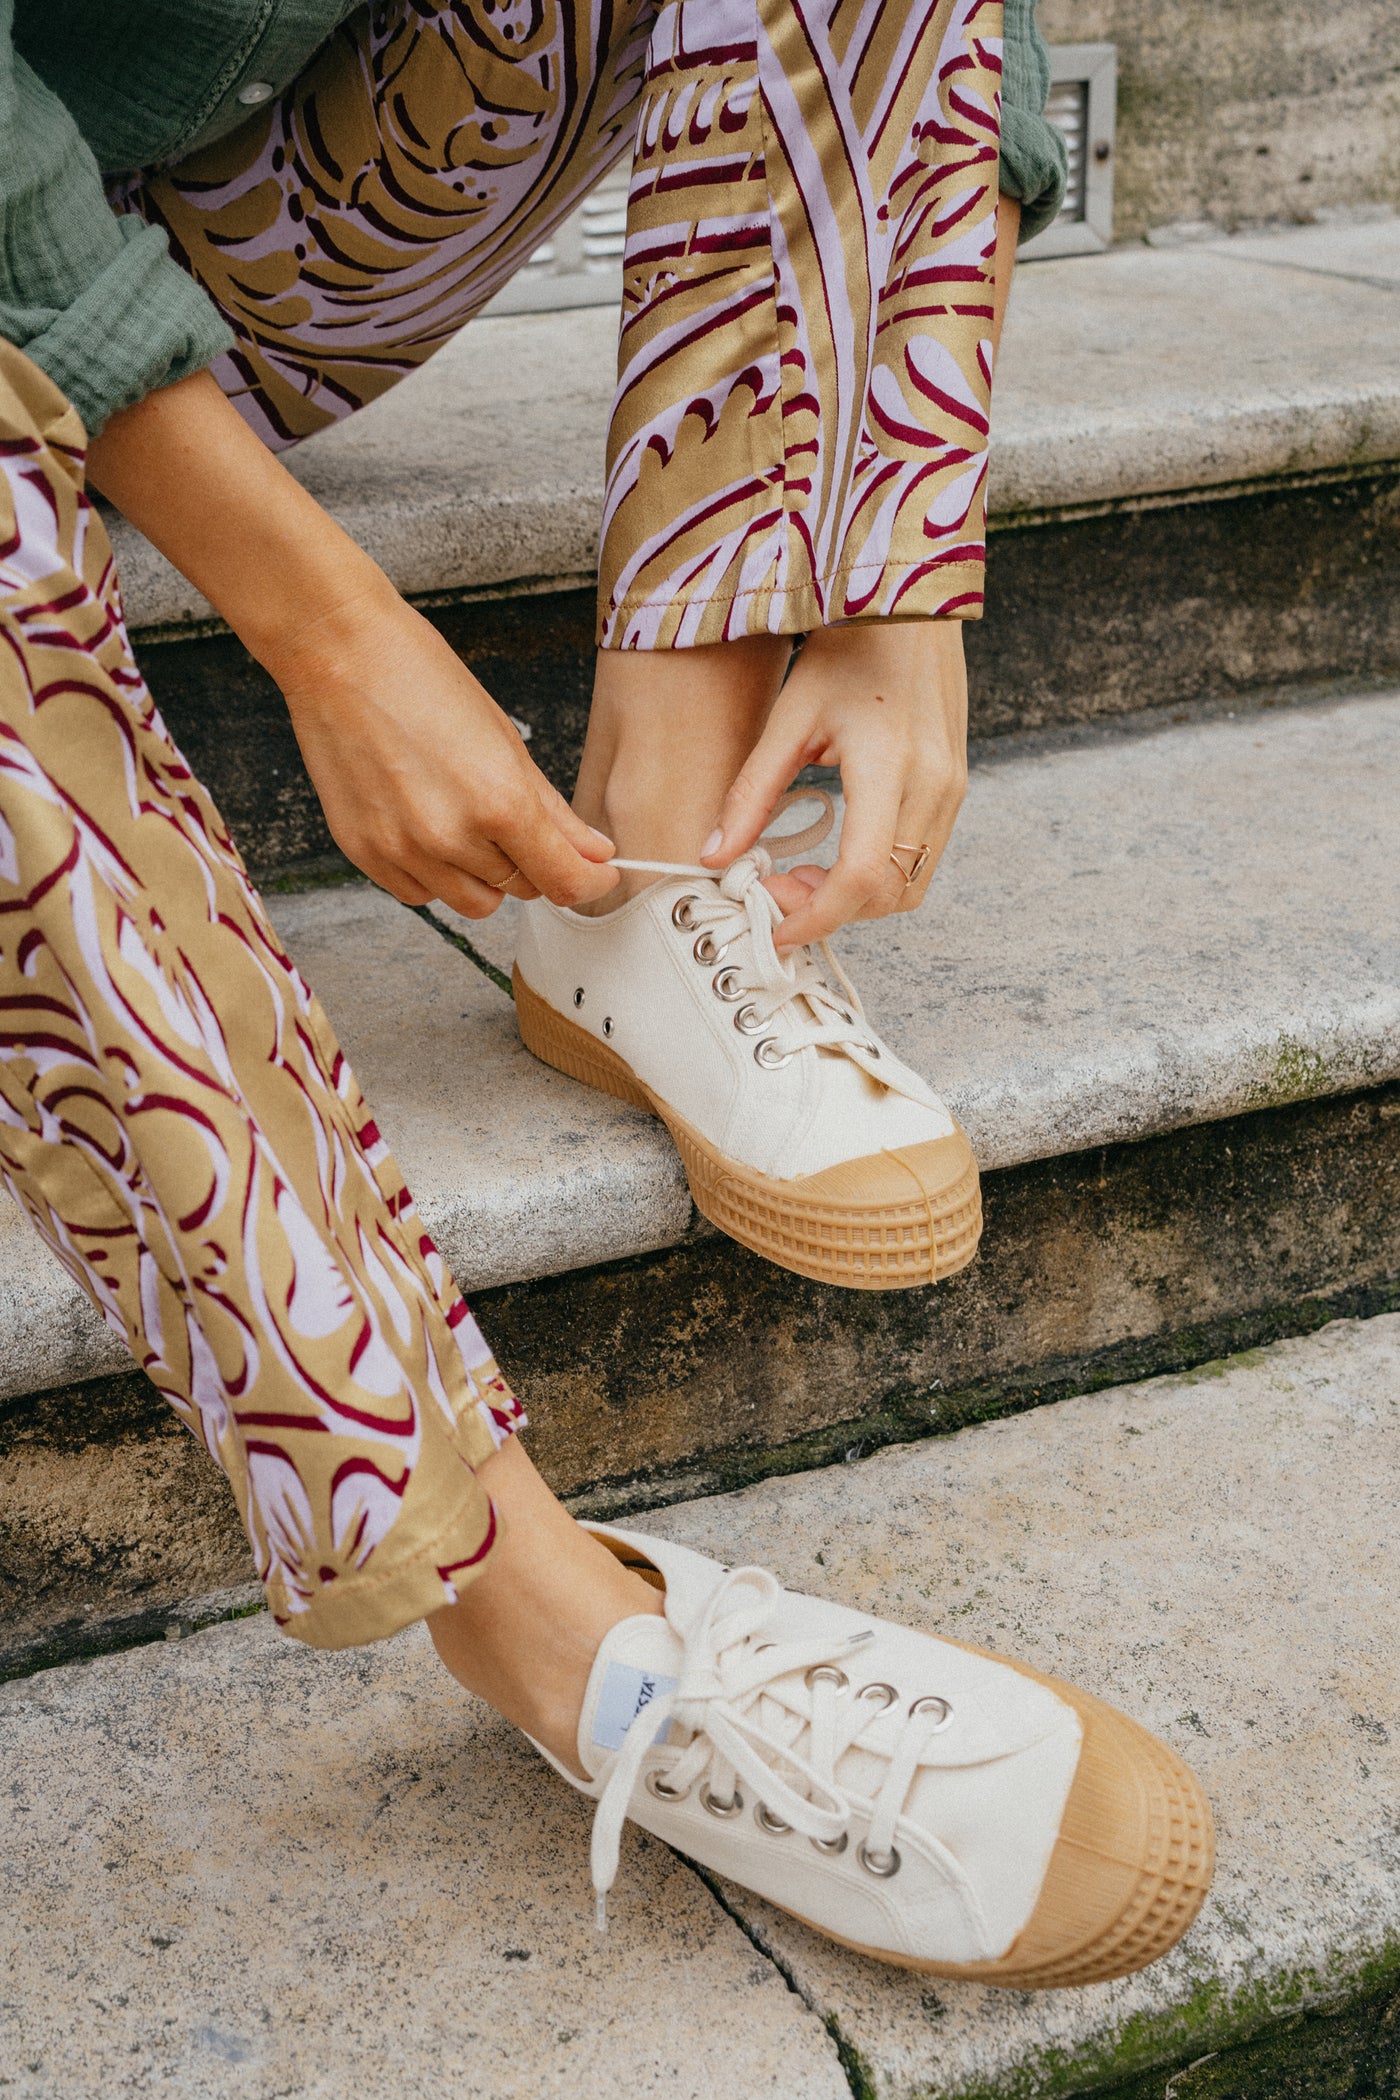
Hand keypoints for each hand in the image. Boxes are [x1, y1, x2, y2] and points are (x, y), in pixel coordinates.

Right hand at [268, 579, 617, 916]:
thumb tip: (595, 853)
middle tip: (516, 821)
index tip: (595, 873)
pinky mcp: (364, 854)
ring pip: (472, 902)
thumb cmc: (421, 680)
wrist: (338, 654)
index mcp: (498, 801)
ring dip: (484, 875)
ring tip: (466, 820)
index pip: (563, 880)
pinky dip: (435, 875)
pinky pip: (420, 894)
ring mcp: (402, 850)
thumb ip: (554, 810)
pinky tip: (427, 827)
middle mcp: (450, 836)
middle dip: (532, 864)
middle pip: (521, 890)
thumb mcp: (505, 739)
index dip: (590, 882)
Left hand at [699, 619, 967, 948]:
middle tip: (778, 892)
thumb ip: (751, 792)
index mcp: (888, 764)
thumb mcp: (789, 717)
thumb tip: (714, 854)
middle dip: (831, 910)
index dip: (816, 916)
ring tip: (804, 875)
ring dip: (856, 899)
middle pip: (887, 893)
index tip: (776, 926)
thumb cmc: (850, 649)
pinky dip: (877, 877)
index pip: (860, 875)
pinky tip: (836, 854)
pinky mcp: (955, 790)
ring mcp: (952, 790)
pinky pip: (921, 860)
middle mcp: (933, 785)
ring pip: (910, 886)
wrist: (909, 608)